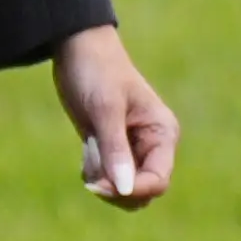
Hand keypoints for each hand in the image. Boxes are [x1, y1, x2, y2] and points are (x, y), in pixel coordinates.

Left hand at [54, 25, 176, 207]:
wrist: (77, 48)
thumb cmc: (96, 71)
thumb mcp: (104, 108)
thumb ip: (115, 149)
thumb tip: (125, 190)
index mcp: (163, 133)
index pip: (158, 180)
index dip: (132, 190)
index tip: (99, 185)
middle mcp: (153, 145)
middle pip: (142, 192)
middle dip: (114, 186)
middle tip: (90, 160)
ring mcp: (133, 149)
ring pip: (124, 188)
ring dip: (102, 178)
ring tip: (89, 146)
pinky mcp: (112, 149)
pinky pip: (107, 178)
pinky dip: (93, 171)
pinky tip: (86, 145)